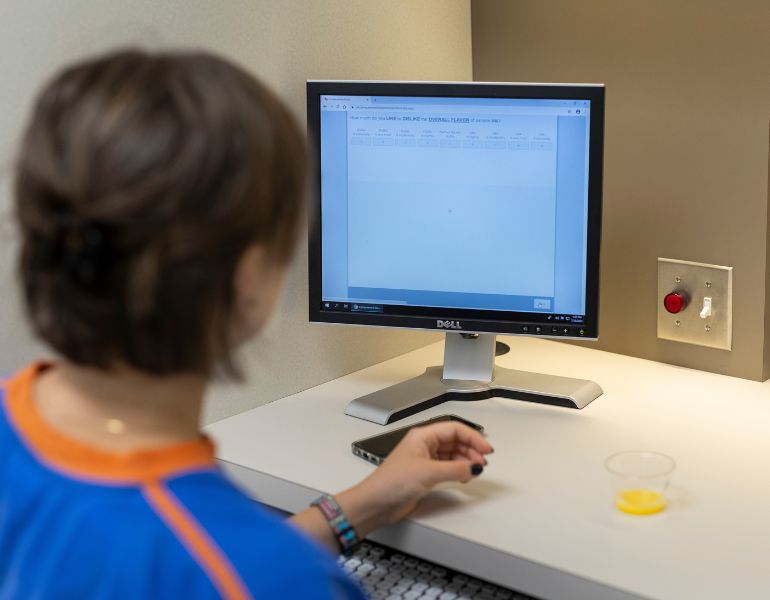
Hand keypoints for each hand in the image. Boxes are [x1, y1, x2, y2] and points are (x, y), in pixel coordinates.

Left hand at [337, 421, 493, 536]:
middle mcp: (424, 445)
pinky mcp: (424, 474)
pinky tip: (464, 476)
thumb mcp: (428, 473)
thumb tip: (475, 467)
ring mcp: (424, 460)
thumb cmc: (391, 482)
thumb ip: (455, 469)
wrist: (376, 503)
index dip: (473, 437)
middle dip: (471, 449)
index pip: (454, 429)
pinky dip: (458, 470)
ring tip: (476, 470)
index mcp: (422, 436)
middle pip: (454, 440)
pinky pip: (447, 467)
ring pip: (452, 454)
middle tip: (484, 461)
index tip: (486, 450)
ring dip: (466, 460)